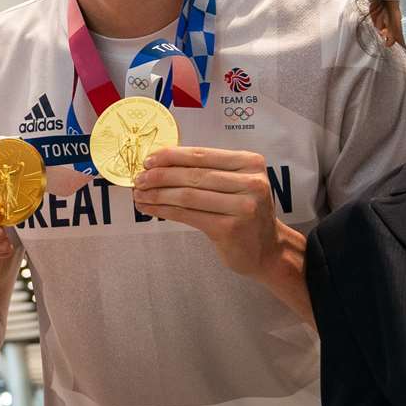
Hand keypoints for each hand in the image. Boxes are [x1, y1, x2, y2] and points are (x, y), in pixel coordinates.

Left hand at [133, 148, 278, 276]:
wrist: (267, 250)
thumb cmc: (243, 211)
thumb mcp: (235, 184)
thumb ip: (206, 170)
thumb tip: (159, 162)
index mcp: (250, 163)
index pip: (201, 155)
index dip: (170, 156)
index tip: (147, 160)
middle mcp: (251, 183)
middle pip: (192, 175)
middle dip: (159, 176)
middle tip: (138, 179)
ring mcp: (242, 207)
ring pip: (187, 195)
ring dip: (157, 194)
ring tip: (139, 194)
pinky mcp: (230, 228)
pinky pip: (187, 215)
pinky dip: (164, 210)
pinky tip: (149, 208)